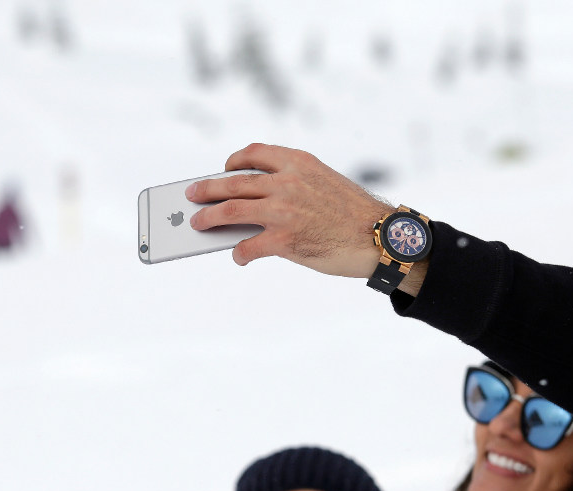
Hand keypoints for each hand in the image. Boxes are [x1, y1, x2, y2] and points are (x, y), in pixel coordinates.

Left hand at [186, 143, 392, 278]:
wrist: (379, 238)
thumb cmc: (355, 214)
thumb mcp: (325, 183)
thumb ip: (294, 184)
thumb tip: (258, 203)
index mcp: (298, 162)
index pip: (255, 153)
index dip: (235, 160)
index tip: (226, 167)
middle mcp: (287, 182)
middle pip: (233, 182)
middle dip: (207, 189)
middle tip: (192, 194)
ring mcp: (283, 211)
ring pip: (230, 210)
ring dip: (209, 218)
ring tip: (199, 224)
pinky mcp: (284, 240)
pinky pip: (248, 246)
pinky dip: (239, 253)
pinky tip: (238, 256)